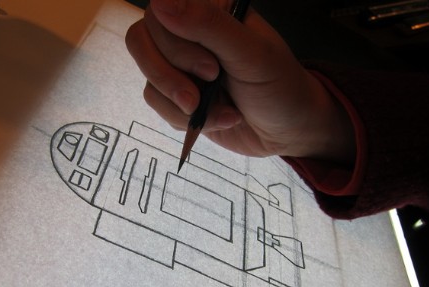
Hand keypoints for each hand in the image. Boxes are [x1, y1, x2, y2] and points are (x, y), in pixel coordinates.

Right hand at [125, 0, 354, 163]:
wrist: (288, 132)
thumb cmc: (279, 87)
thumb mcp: (251, 54)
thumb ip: (208, 25)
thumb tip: (160, 2)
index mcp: (208, 10)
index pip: (158, 12)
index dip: (175, 46)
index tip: (212, 69)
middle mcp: (187, 34)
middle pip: (140, 42)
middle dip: (171, 78)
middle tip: (205, 94)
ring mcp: (180, 67)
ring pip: (148, 80)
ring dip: (184, 106)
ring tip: (223, 112)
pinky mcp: (177, 97)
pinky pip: (158, 106)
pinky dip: (187, 120)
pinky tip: (221, 119)